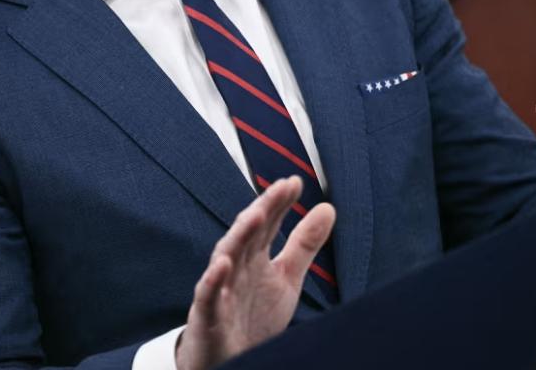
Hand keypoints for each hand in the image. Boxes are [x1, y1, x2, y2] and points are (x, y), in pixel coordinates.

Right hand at [174, 175, 334, 369]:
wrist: (228, 361)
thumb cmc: (253, 316)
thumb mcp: (286, 278)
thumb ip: (304, 244)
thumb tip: (328, 208)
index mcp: (254, 256)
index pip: (267, 224)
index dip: (279, 203)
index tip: (295, 182)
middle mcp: (236, 266)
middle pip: (248, 233)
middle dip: (263, 210)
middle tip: (280, 188)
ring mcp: (220, 288)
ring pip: (227, 256)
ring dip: (240, 235)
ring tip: (257, 215)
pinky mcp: (207, 314)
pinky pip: (208, 295)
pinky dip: (213, 280)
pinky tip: (222, 264)